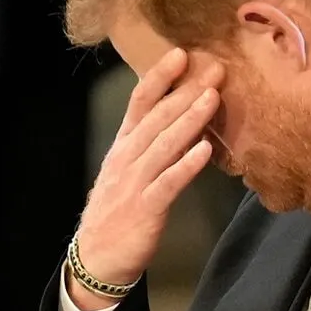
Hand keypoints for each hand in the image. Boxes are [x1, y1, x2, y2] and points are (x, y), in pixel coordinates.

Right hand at [69, 49, 221, 309]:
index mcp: (123, 146)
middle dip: (185, 91)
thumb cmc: (118, 212)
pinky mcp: (145, 208)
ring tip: (213, 98)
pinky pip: (168, 182)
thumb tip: (182, 119)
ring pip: (164, 144)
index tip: (181, 53)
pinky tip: (205, 150)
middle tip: (214, 69)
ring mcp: (135, 182)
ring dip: (189, 120)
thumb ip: (150, 145)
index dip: (160, 77)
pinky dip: (186, 165)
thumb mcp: (127, 171)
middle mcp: (127, 158)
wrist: (97, 257)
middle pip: (156, 118)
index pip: (139, 103)